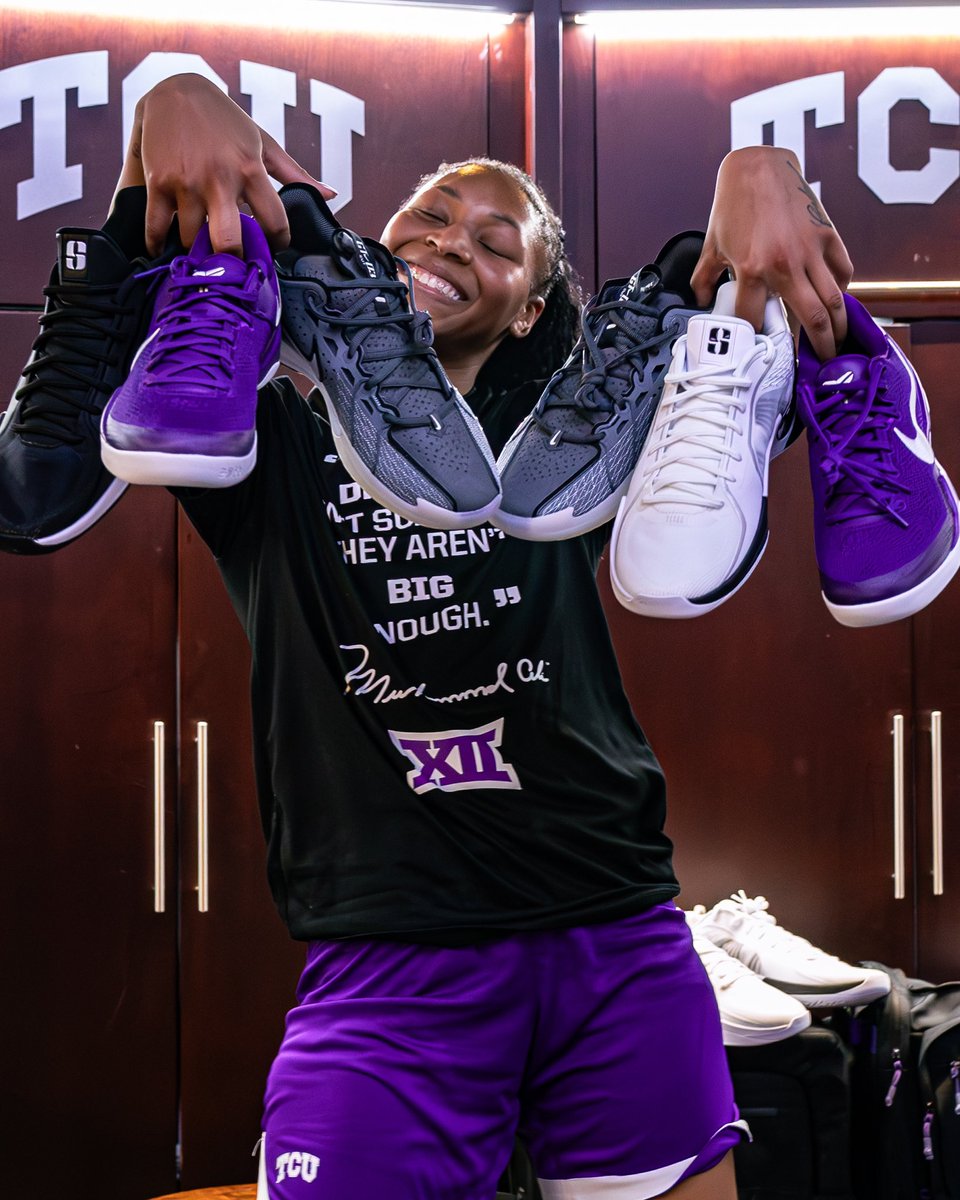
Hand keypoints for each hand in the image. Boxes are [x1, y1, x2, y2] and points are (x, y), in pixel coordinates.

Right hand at [117, 73, 335, 255]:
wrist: (175, 89)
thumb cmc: (225, 121)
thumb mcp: (263, 142)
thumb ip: (295, 174)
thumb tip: (330, 196)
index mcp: (250, 170)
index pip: (275, 224)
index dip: (277, 245)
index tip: (271, 249)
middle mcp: (219, 178)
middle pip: (229, 242)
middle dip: (232, 262)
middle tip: (234, 267)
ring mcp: (186, 182)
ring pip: (191, 240)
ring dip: (196, 252)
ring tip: (201, 253)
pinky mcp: (158, 182)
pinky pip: (156, 228)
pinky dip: (159, 244)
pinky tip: (166, 248)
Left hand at [691, 146, 853, 360]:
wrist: (759, 167)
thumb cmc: (734, 206)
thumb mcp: (712, 245)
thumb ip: (704, 279)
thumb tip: (702, 304)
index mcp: (752, 269)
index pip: (754, 320)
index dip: (756, 341)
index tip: (763, 354)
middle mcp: (784, 264)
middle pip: (811, 319)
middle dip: (819, 348)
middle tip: (823, 365)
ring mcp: (810, 250)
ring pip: (834, 300)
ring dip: (839, 327)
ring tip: (838, 344)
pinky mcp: (827, 235)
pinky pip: (843, 271)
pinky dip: (842, 289)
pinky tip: (837, 301)